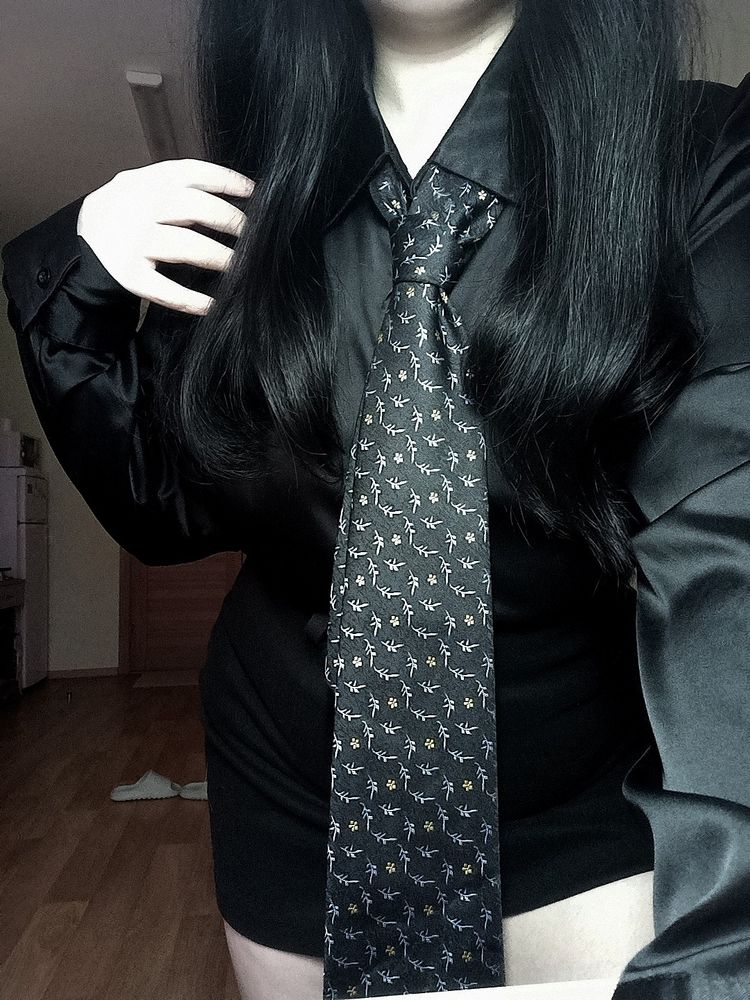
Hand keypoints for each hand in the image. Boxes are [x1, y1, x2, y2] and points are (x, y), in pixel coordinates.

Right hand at [76, 158, 254, 315]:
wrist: (76, 249)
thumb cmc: (122, 218)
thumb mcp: (138, 190)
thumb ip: (174, 188)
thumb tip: (229, 195)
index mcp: (145, 182)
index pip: (192, 172)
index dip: (227, 180)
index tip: (253, 192)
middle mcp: (139, 207)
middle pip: (196, 208)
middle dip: (231, 221)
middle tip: (254, 236)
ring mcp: (133, 241)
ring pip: (187, 248)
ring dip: (221, 258)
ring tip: (242, 268)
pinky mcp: (128, 275)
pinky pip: (166, 289)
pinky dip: (192, 300)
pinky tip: (213, 305)